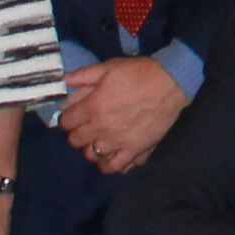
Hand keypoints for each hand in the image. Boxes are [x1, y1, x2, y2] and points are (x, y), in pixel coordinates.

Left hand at [62, 58, 191, 175]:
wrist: (170, 83)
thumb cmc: (139, 73)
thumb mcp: (109, 67)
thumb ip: (83, 75)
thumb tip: (64, 81)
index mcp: (92, 106)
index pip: (65, 122)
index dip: (68, 117)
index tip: (75, 114)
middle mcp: (101, 127)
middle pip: (75, 140)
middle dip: (77, 132)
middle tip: (86, 125)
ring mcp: (118, 141)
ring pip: (91, 155)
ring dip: (90, 147)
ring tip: (98, 139)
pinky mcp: (134, 149)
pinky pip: (114, 166)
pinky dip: (108, 163)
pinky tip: (110, 154)